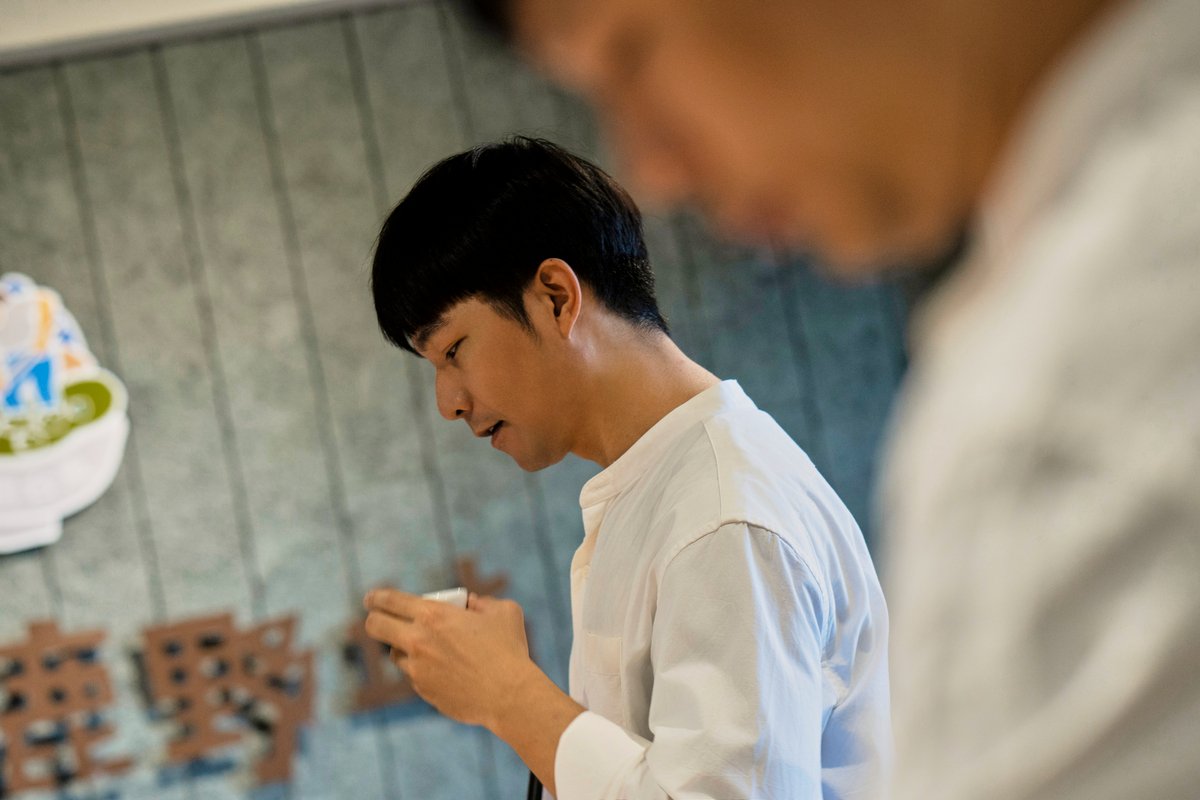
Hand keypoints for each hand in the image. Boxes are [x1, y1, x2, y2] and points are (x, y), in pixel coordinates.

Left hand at [363, 589, 537, 729]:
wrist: (510, 696)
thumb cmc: (509, 650)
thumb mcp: (504, 612)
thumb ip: (482, 602)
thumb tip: (470, 604)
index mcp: (434, 615)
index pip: (390, 601)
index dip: (376, 597)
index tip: (371, 599)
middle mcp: (418, 641)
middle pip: (375, 626)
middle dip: (374, 619)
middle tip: (378, 618)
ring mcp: (418, 669)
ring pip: (394, 654)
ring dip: (403, 647)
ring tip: (424, 646)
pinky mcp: (424, 691)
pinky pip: (415, 676)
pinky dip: (423, 670)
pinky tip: (445, 671)